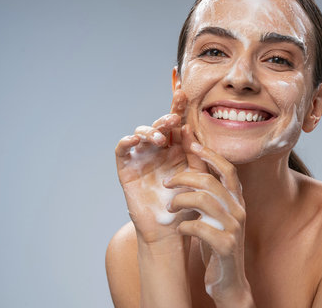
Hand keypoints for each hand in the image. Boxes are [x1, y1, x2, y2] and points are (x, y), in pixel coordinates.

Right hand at [115, 90, 196, 243]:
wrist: (171, 230)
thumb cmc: (188, 204)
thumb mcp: (198, 177)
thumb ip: (196, 155)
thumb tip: (189, 128)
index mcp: (178, 149)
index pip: (177, 124)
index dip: (178, 107)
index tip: (183, 91)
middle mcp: (160, 150)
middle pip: (160, 125)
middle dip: (166, 116)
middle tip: (173, 117)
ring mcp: (143, 157)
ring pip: (142, 133)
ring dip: (150, 130)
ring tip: (160, 139)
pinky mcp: (127, 168)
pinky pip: (123, 150)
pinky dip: (127, 142)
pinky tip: (134, 140)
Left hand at [163, 125, 253, 305]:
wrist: (229, 280)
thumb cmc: (217, 244)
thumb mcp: (217, 215)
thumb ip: (211, 195)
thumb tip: (194, 169)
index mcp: (237, 200)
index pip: (227, 169)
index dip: (210, 154)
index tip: (191, 144)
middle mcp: (239, 210)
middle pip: (211, 181)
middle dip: (184, 177)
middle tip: (167, 183)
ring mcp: (234, 228)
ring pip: (203, 200)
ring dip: (180, 201)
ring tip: (170, 207)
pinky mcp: (225, 246)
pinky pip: (199, 227)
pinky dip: (184, 225)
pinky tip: (180, 228)